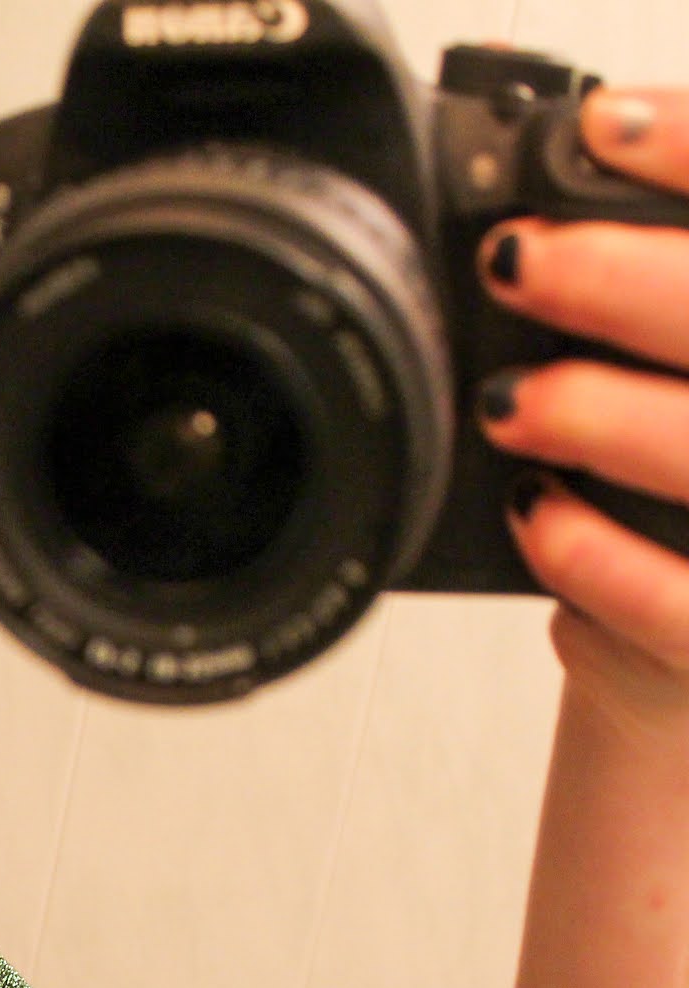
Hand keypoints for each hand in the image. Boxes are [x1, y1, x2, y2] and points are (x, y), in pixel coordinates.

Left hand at [474, 87, 688, 739]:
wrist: (684, 667)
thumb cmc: (670, 507)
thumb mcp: (663, 381)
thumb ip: (637, 319)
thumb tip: (525, 244)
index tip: (605, 128)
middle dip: (625, 282)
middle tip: (519, 262)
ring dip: (600, 413)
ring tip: (508, 399)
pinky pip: (677, 597)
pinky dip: (589, 551)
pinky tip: (532, 510)